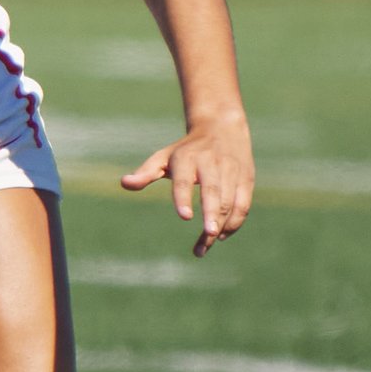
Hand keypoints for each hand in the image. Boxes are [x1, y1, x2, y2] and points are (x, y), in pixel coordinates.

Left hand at [121, 111, 252, 256]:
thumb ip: (146, 173)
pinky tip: (222, 235)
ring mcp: (231, 170)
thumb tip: (124, 183)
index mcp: (188, 158)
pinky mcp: (246, 178)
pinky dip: (235, 221)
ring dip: (222, 223)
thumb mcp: (164, 157)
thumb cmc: (186, 150)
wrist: (222, 128)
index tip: (184, 216)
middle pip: (212, 190)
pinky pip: (243, 203)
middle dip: (212, 213)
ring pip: (230, 200)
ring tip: (207, 243)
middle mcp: (211, 163)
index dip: (184, 197)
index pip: (185, 179)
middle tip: (209, 234)